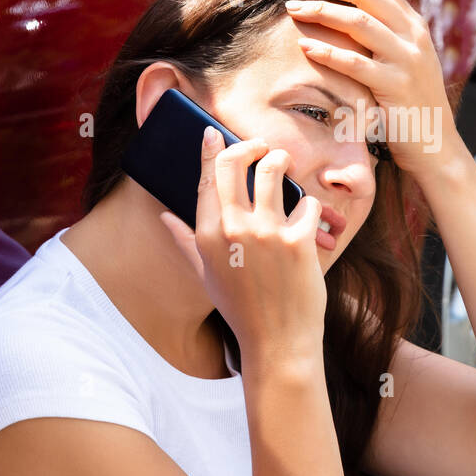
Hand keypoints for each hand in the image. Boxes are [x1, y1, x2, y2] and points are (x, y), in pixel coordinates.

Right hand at [158, 126, 327, 370]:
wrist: (277, 342)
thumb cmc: (242, 309)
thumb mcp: (206, 275)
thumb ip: (186, 241)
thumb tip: (165, 218)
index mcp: (208, 234)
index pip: (207, 177)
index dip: (212, 149)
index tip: (215, 133)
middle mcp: (234, 228)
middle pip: (236, 162)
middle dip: (250, 145)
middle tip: (261, 146)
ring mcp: (267, 233)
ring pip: (274, 170)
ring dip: (281, 162)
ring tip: (285, 165)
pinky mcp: (299, 241)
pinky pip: (308, 203)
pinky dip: (310, 206)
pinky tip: (308, 219)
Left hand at [286, 0, 461, 180]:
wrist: (436, 146)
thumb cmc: (411, 105)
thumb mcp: (407, 61)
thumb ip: (387, 36)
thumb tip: (351, 12)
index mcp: (414, 25)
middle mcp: (413, 36)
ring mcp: (406, 60)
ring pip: (357, 22)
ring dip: (320, 11)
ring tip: (293, 10)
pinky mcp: (395, 87)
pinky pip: (355, 63)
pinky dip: (326, 51)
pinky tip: (305, 46)